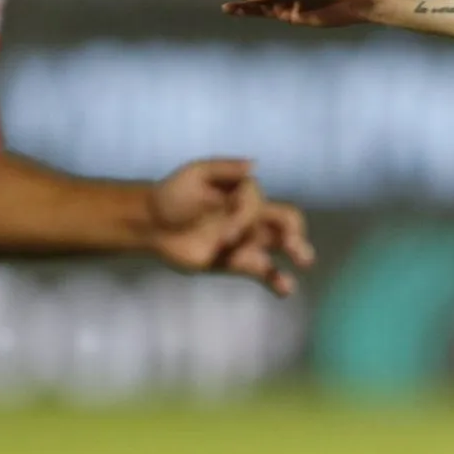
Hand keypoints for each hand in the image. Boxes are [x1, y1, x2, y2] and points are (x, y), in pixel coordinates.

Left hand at [146, 158, 315, 295]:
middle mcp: (252, 217)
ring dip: (297, 254)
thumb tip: (255, 164)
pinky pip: (265, 272)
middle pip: (287, 222)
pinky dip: (277, 281)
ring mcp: (247, 241)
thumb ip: (224, 167)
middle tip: (293, 246)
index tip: (224, 231)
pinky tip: (286, 288)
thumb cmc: (172, 193)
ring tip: (302, 262)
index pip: (260, 204)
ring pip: (281, 248)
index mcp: (246, 194)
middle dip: (294, 233)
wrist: (151, 224)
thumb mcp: (195, 173)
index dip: (246, 218)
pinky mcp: (237, 263)